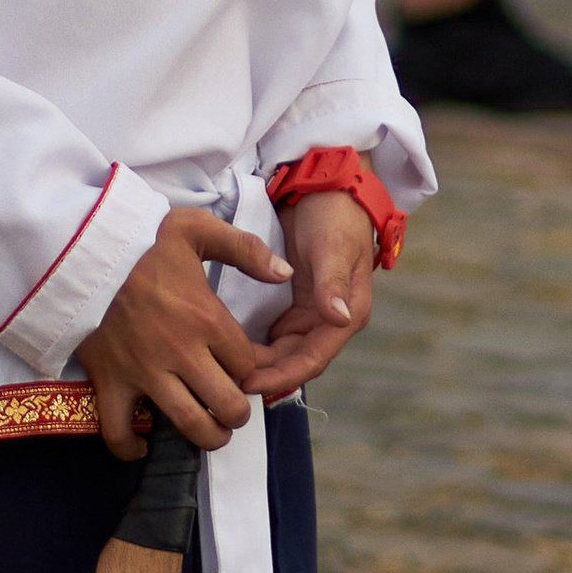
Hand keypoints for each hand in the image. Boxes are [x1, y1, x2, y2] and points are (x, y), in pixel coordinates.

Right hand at [75, 206, 290, 460]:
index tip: (245, 370)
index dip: (253, 372)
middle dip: (239, 413)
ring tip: (210, 430)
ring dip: (207, 436)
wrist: (77, 250)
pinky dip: (131, 447)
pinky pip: (119, 431)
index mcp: (207, 319)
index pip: (248, 366)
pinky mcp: (109, 382)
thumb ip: (245, 249)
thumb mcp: (195, 229)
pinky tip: (143, 445)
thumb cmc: (139, 240)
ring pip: (189, 425)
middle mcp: (181, 353)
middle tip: (233, 408)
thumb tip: (285, 273)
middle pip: (228, 404)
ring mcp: (144, 372)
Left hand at [241, 193, 378, 403]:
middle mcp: (331, 319)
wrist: (327, 188)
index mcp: (347, 313)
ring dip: (259, 364)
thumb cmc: (335, 216)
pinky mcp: (295, 303)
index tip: (250, 384)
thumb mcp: (331, 247)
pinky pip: (276, 335)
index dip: (283, 376)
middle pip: (296, 361)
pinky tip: (231, 351)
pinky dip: (256, 345)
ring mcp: (312, 312)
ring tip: (224, 373)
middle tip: (226, 384)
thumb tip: (340, 318)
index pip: (313, 358)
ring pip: (283, 352)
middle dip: (265, 375)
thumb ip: (332, 283)